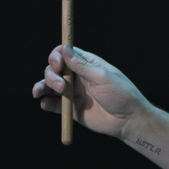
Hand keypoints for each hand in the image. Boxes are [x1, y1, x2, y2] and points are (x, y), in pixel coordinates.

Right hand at [32, 45, 150, 139]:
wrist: (129, 121)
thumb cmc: (121, 95)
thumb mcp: (102, 77)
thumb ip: (82, 65)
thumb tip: (64, 48)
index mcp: (87, 65)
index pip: (64, 53)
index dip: (56, 56)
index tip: (58, 65)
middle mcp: (78, 77)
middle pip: (54, 69)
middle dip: (51, 75)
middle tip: (61, 86)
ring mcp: (73, 93)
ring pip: (49, 86)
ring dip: (41, 86)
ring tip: (40, 93)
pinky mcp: (71, 109)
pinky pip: (53, 105)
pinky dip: (45, 103)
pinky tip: (45, 103)